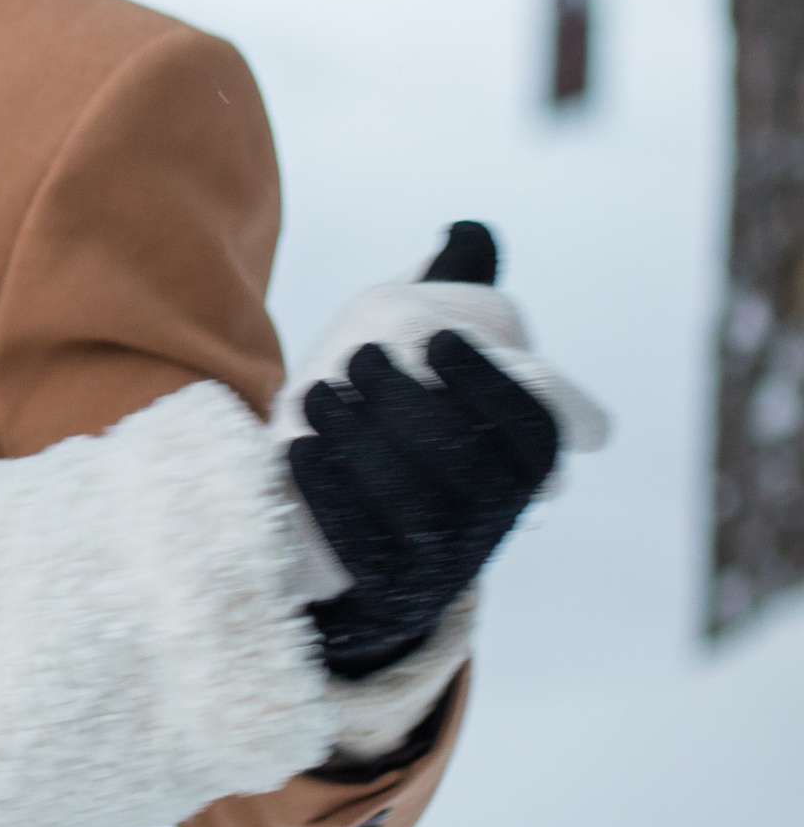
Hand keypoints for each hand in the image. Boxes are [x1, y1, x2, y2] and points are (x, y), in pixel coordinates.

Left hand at [289, 221, 562, 676]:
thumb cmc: (392, 413)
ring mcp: (447, 563)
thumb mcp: (424, 349)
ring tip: (316, 393)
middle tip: (359, 354)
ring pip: (411, 500)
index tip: (433, 335)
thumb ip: (453, 295)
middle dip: (409, 399)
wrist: (344, 527)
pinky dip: (327, 490)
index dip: (489, 379)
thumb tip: (466, 234)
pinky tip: (294, 446)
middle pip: (467, 460)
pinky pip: (361, 544)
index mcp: (527, 459)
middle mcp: (498, 518)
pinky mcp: (388, 591)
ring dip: (361, 437)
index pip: (533, 423)